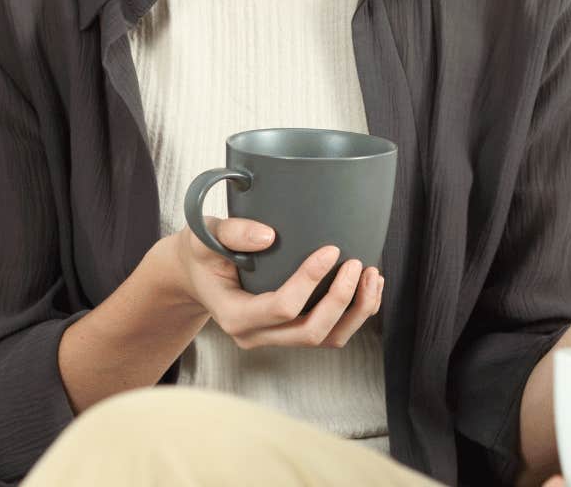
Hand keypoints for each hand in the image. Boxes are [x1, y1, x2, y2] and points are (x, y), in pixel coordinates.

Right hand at [163, 218, 381, 349]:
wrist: (198, 274)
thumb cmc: (203, 252)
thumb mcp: (205, 235)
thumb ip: (232, 232)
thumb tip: (267, 235)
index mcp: (233, 315)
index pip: (280, 308)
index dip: (310, 280)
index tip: (331, 249)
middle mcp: (256, 335)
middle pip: (310, 332)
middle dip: (341, 300)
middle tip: (357, 263)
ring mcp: (276, 338)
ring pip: (327, 339)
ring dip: (356, 311)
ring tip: (372, 274)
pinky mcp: (292, 332)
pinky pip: (332, 333)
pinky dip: (355, 313)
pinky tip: (368, 285)